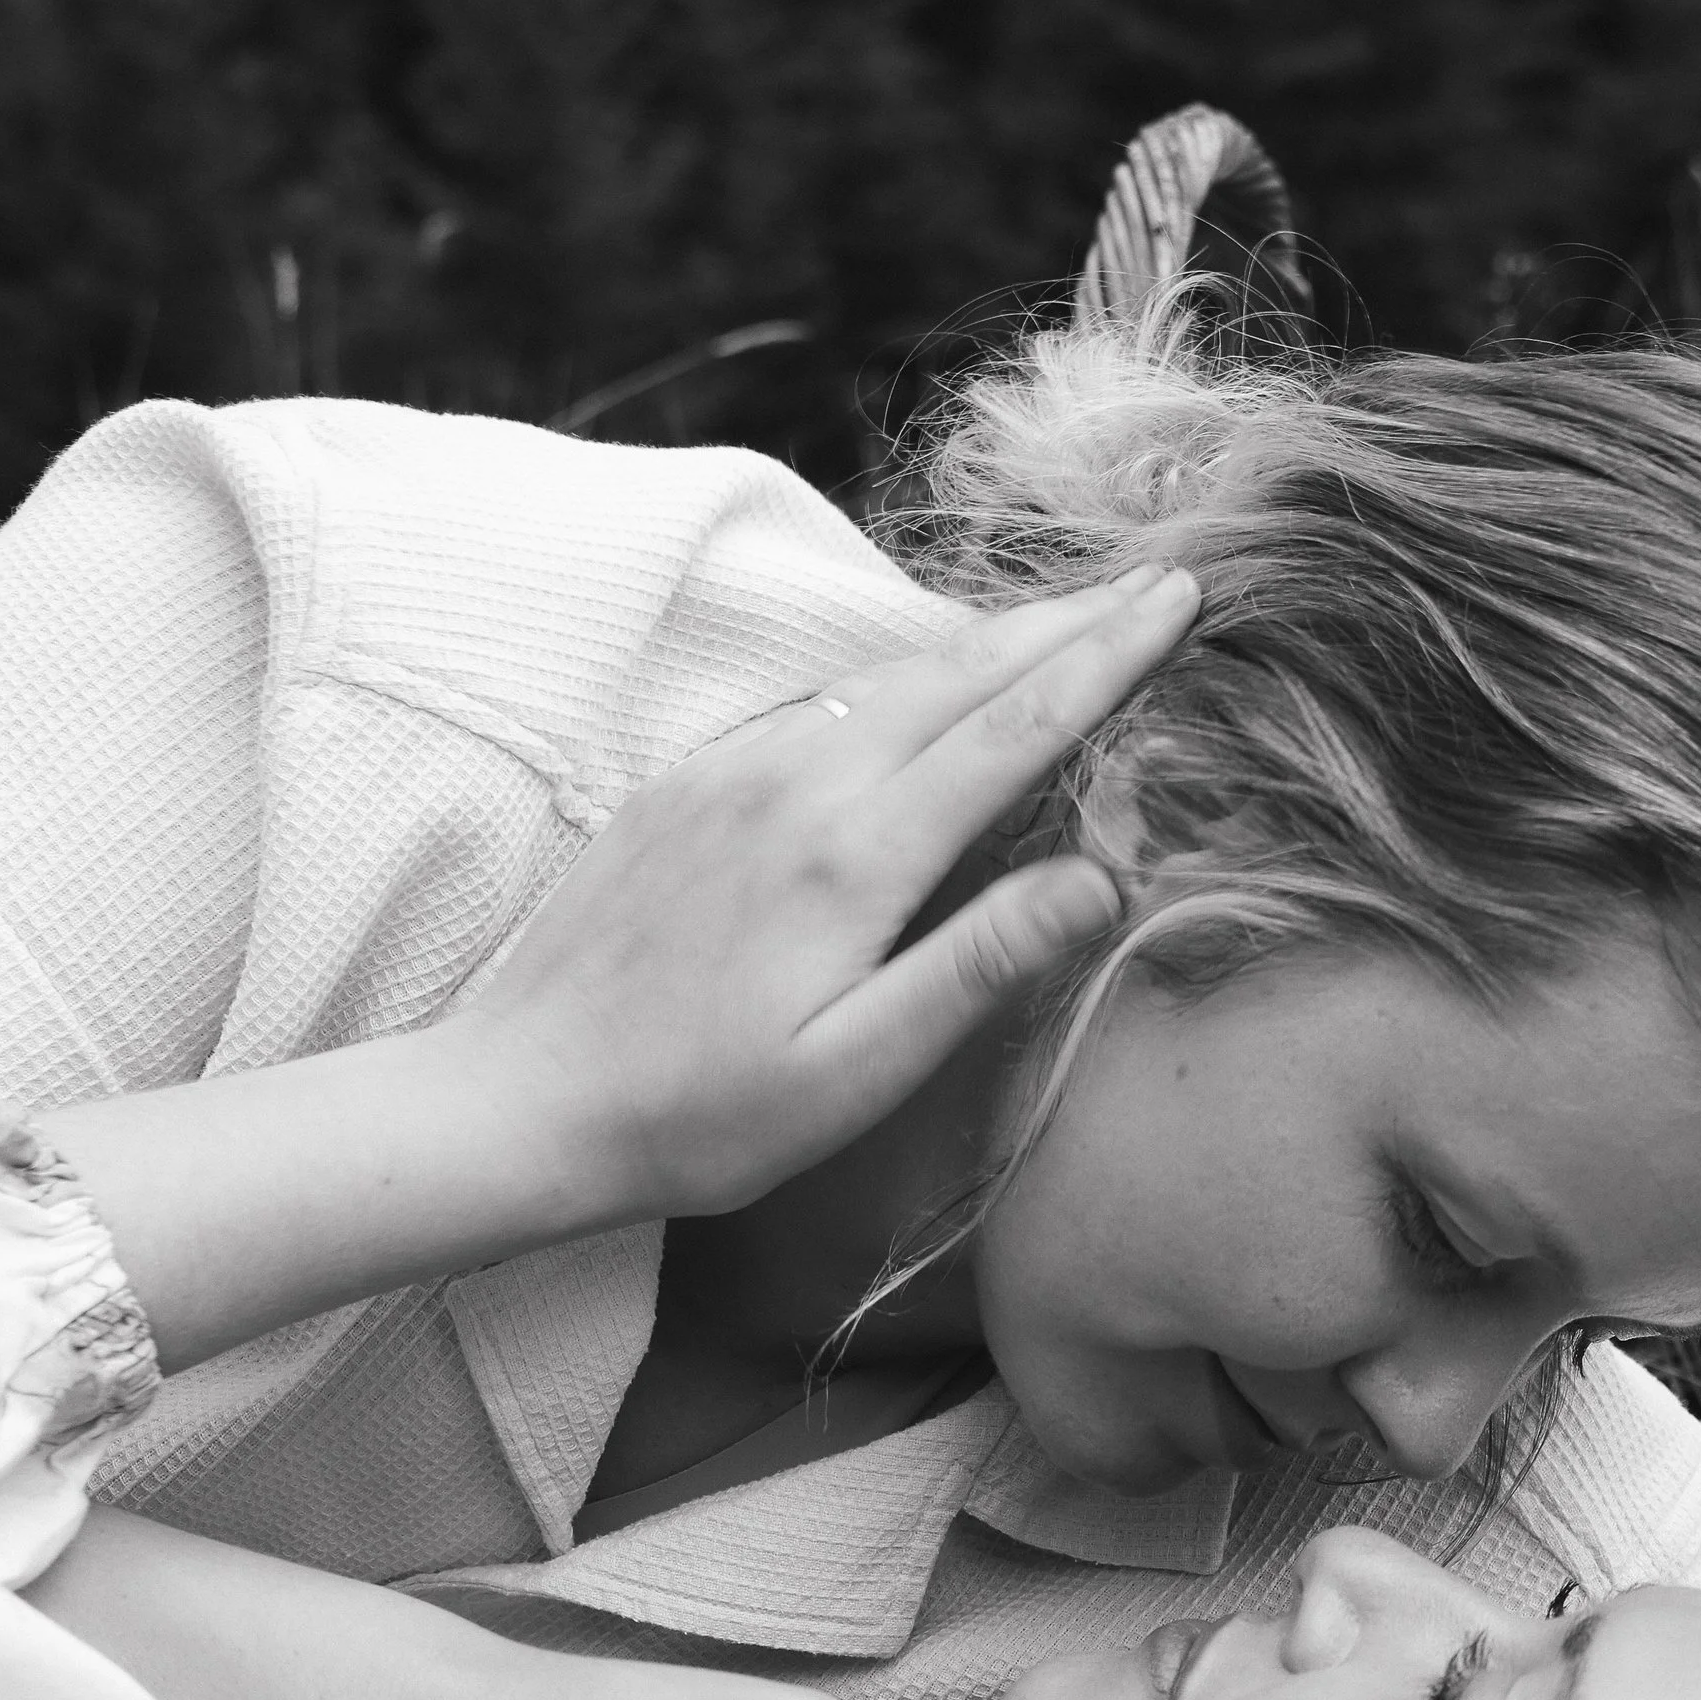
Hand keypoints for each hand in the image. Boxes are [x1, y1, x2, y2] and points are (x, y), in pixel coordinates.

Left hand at [455, 565, 1201, 1225]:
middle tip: (1159, 581)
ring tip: (1070, 617)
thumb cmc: (699, 1117)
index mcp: (854, 854)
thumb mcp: (857, 1070)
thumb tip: (1101, 877)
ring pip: (888, 675)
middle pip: (959, 673)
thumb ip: (978, 965)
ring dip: (990, 641)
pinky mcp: (687, 785)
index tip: (1182, 601)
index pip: (1013, 726)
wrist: (519, 1100)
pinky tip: (929, 684)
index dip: (1105, 659)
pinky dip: (903, 676)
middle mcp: (796, 783)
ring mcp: (733, 772)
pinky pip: (820, 701)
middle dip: (1068, 623)